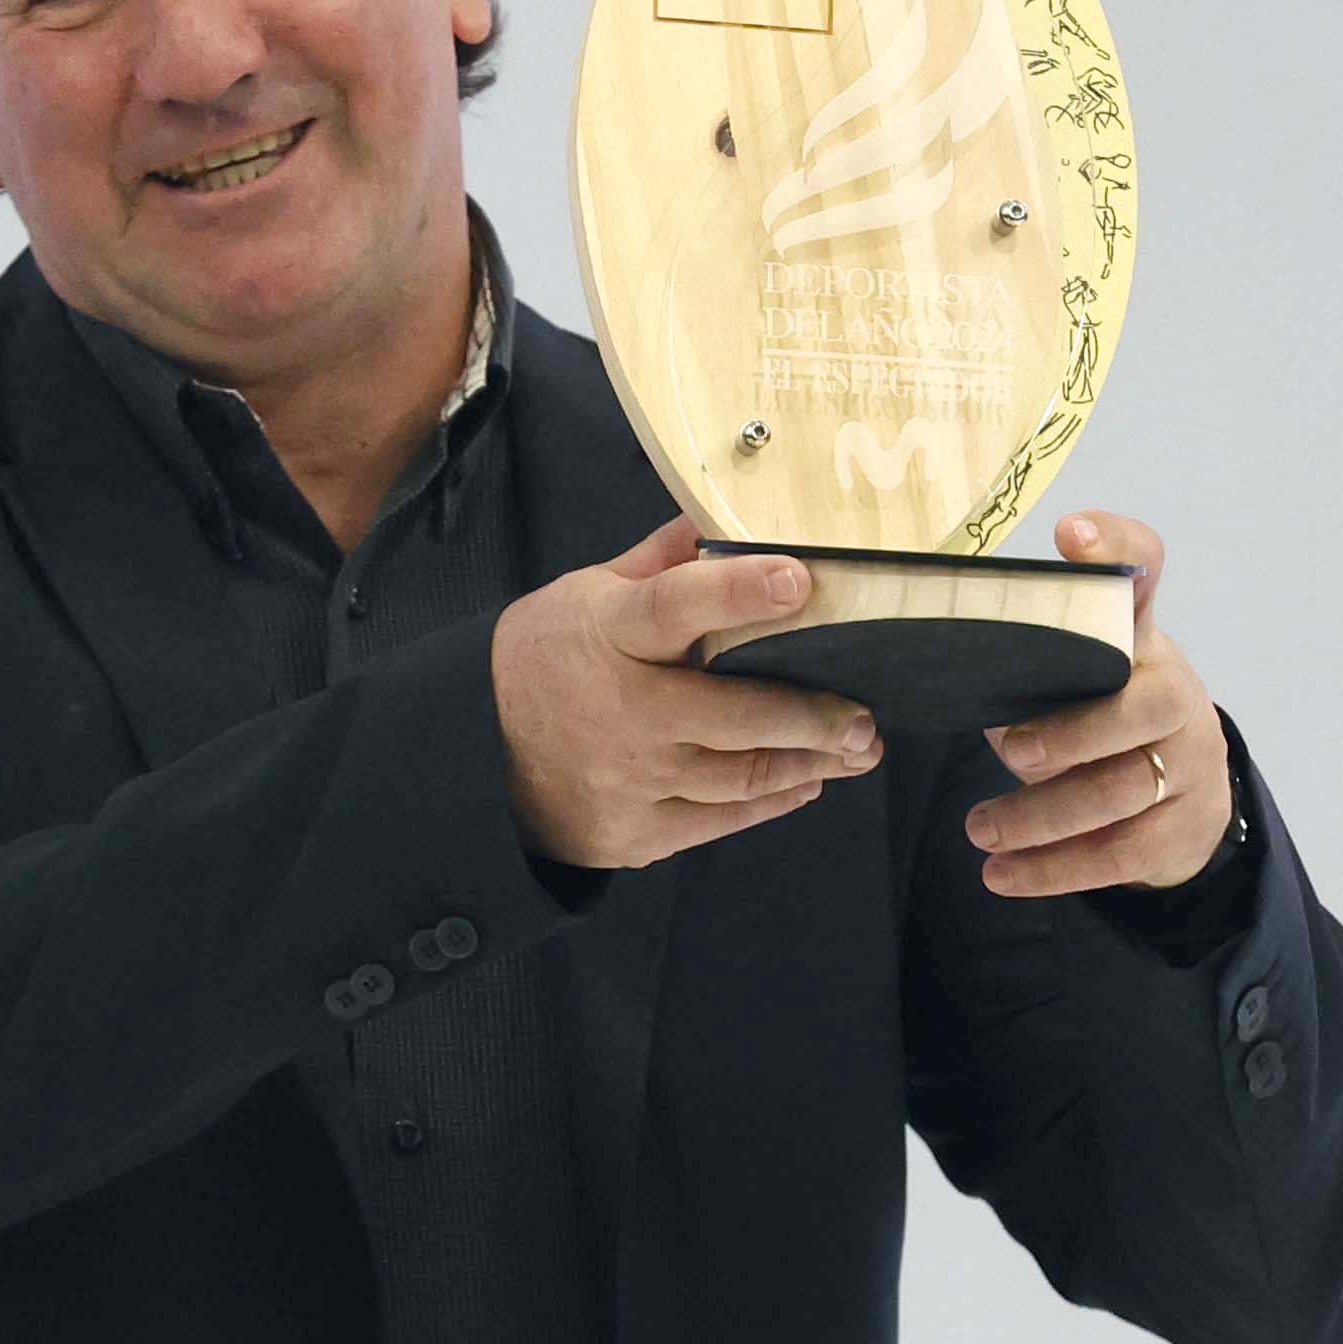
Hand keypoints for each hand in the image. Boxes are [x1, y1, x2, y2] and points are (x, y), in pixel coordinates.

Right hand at [491, 518, 881, 868]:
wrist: (478, 754)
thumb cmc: (548, 659)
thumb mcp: (585, 596)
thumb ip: (658, 565)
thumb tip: (720, 514)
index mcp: (607, 634)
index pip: (673, 608)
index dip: (737, 593)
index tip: (799, 580)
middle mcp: (622, 709)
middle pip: (731, 714)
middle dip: (808, 717)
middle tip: (864, 715)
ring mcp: (630, 777)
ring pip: (738, 776)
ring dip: (807, 763)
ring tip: (856, 750)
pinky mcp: (637, 829)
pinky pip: (721, 820)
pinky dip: (771, 802)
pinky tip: (807, 782)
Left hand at [964, 510, 1235, 893]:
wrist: (1183, 794)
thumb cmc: (1097, 718)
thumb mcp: (1067, 677)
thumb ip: (1018, 663)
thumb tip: (925, 668)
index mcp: (1136, 635)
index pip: (1144, 568)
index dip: (1116, 546)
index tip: (1070, 534)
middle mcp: (1174, 688)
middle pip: (1144, 706)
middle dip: (1075, 732)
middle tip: (1011, 750)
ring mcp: (1190, 758)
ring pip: (1124, 789)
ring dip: (1044, 816)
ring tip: (979, 832)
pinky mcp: (1186, 823)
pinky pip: (1124, 852)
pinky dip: (1057, 869)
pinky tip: (1003, 876)